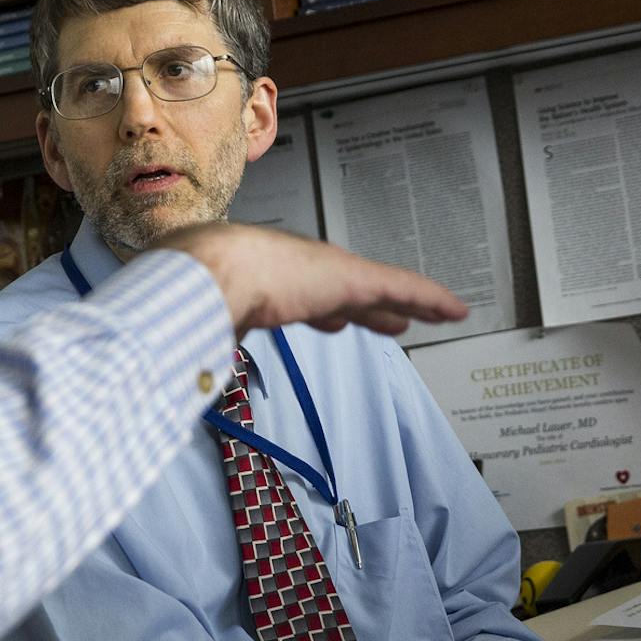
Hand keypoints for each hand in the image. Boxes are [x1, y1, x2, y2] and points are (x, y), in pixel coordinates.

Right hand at [153, 222, 466, 337]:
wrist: (207, 271)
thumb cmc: (191, 292)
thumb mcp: (201, 320)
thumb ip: (207, 339)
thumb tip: (186, 370)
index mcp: (266, 277)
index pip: (305, 295)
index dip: (324, 308)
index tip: (335, 318)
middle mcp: (301, 269)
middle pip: (348, 291)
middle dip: (371, 306)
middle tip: (391, 318)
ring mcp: (326, 272)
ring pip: (381, 288)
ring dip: (407, 301)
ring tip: (432, 311)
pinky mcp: (353, 279)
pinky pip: (403, 288)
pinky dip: (429, 297)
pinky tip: (453, 308)